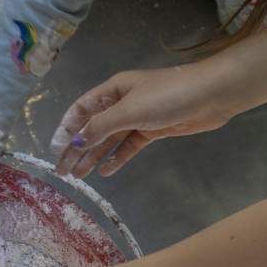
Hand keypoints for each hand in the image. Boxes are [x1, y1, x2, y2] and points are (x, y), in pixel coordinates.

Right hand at [50, 63, 232, 178]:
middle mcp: (122, 103)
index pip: (80, 110)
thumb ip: (101, 127)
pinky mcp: (153, 130)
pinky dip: (118, 158)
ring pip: (109, 139)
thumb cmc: (168, 95)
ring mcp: (138, 117)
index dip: (65, 129)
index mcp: (112, 90)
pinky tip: (106, 171)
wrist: (211, 95)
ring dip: (93, 157)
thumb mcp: (129, 109)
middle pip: (92, 128)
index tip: (55, 150)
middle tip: (62, 171)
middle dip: (76, 149)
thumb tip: (76, 142)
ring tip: (79, 176)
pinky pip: (129, 146)